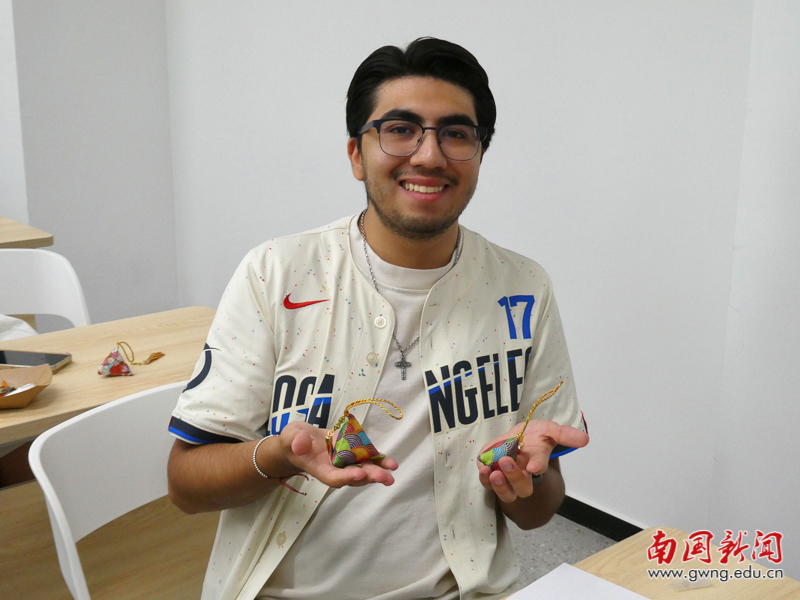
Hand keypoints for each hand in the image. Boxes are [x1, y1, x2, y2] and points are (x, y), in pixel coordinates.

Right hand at [277, 422, 397, 487]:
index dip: (346, 477)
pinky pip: (366, 458)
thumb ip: (295, 441)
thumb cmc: (293, 440)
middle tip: (384, 477)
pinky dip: (379, 461)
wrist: (300, 441)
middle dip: (368, 477)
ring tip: (392, 469)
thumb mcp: (290, 436)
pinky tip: (391, 463)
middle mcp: (334, 469)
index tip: (359, 473)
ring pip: (362, 469)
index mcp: (318, 468)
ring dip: (378, 471)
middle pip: (352, 476)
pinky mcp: (351, 453)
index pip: (332, 477)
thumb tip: (300, 445)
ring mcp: (344, 462)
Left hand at [477, 420, 587, 503]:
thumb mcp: (549, 430)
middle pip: (523, 488)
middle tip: (506, 462)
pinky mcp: (491, 476)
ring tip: (493, 473)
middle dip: (515, 477)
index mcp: (538, 463)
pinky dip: (485, 479)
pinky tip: (483, 469)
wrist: (517, 439)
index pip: (540, 468)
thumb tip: (585, 439)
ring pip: (506, 493)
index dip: (538, 466)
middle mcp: (524, 476)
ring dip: (499, 486)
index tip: (534, 466)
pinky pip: (487, 484)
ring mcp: (507, 479)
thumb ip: (564, 434)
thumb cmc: (534, 437)